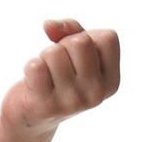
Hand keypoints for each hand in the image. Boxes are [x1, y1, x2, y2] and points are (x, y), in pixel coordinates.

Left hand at [0, 18, 120, 138]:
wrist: (31, 116)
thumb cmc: (57, 77)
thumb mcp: (73, 51)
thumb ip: (71, 29)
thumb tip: (48, 25)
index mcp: (111, 81)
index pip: (108, 38)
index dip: (87, 37)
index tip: (77, 56)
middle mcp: (96, 94)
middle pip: (80, 42)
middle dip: (63, 46)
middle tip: (57, 66)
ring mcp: (72, 102)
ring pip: (54, 52)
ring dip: (44, 57)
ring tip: (45, 75)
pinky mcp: (46, 106)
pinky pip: (35, 66)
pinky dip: (30, 67)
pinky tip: (34, 83)